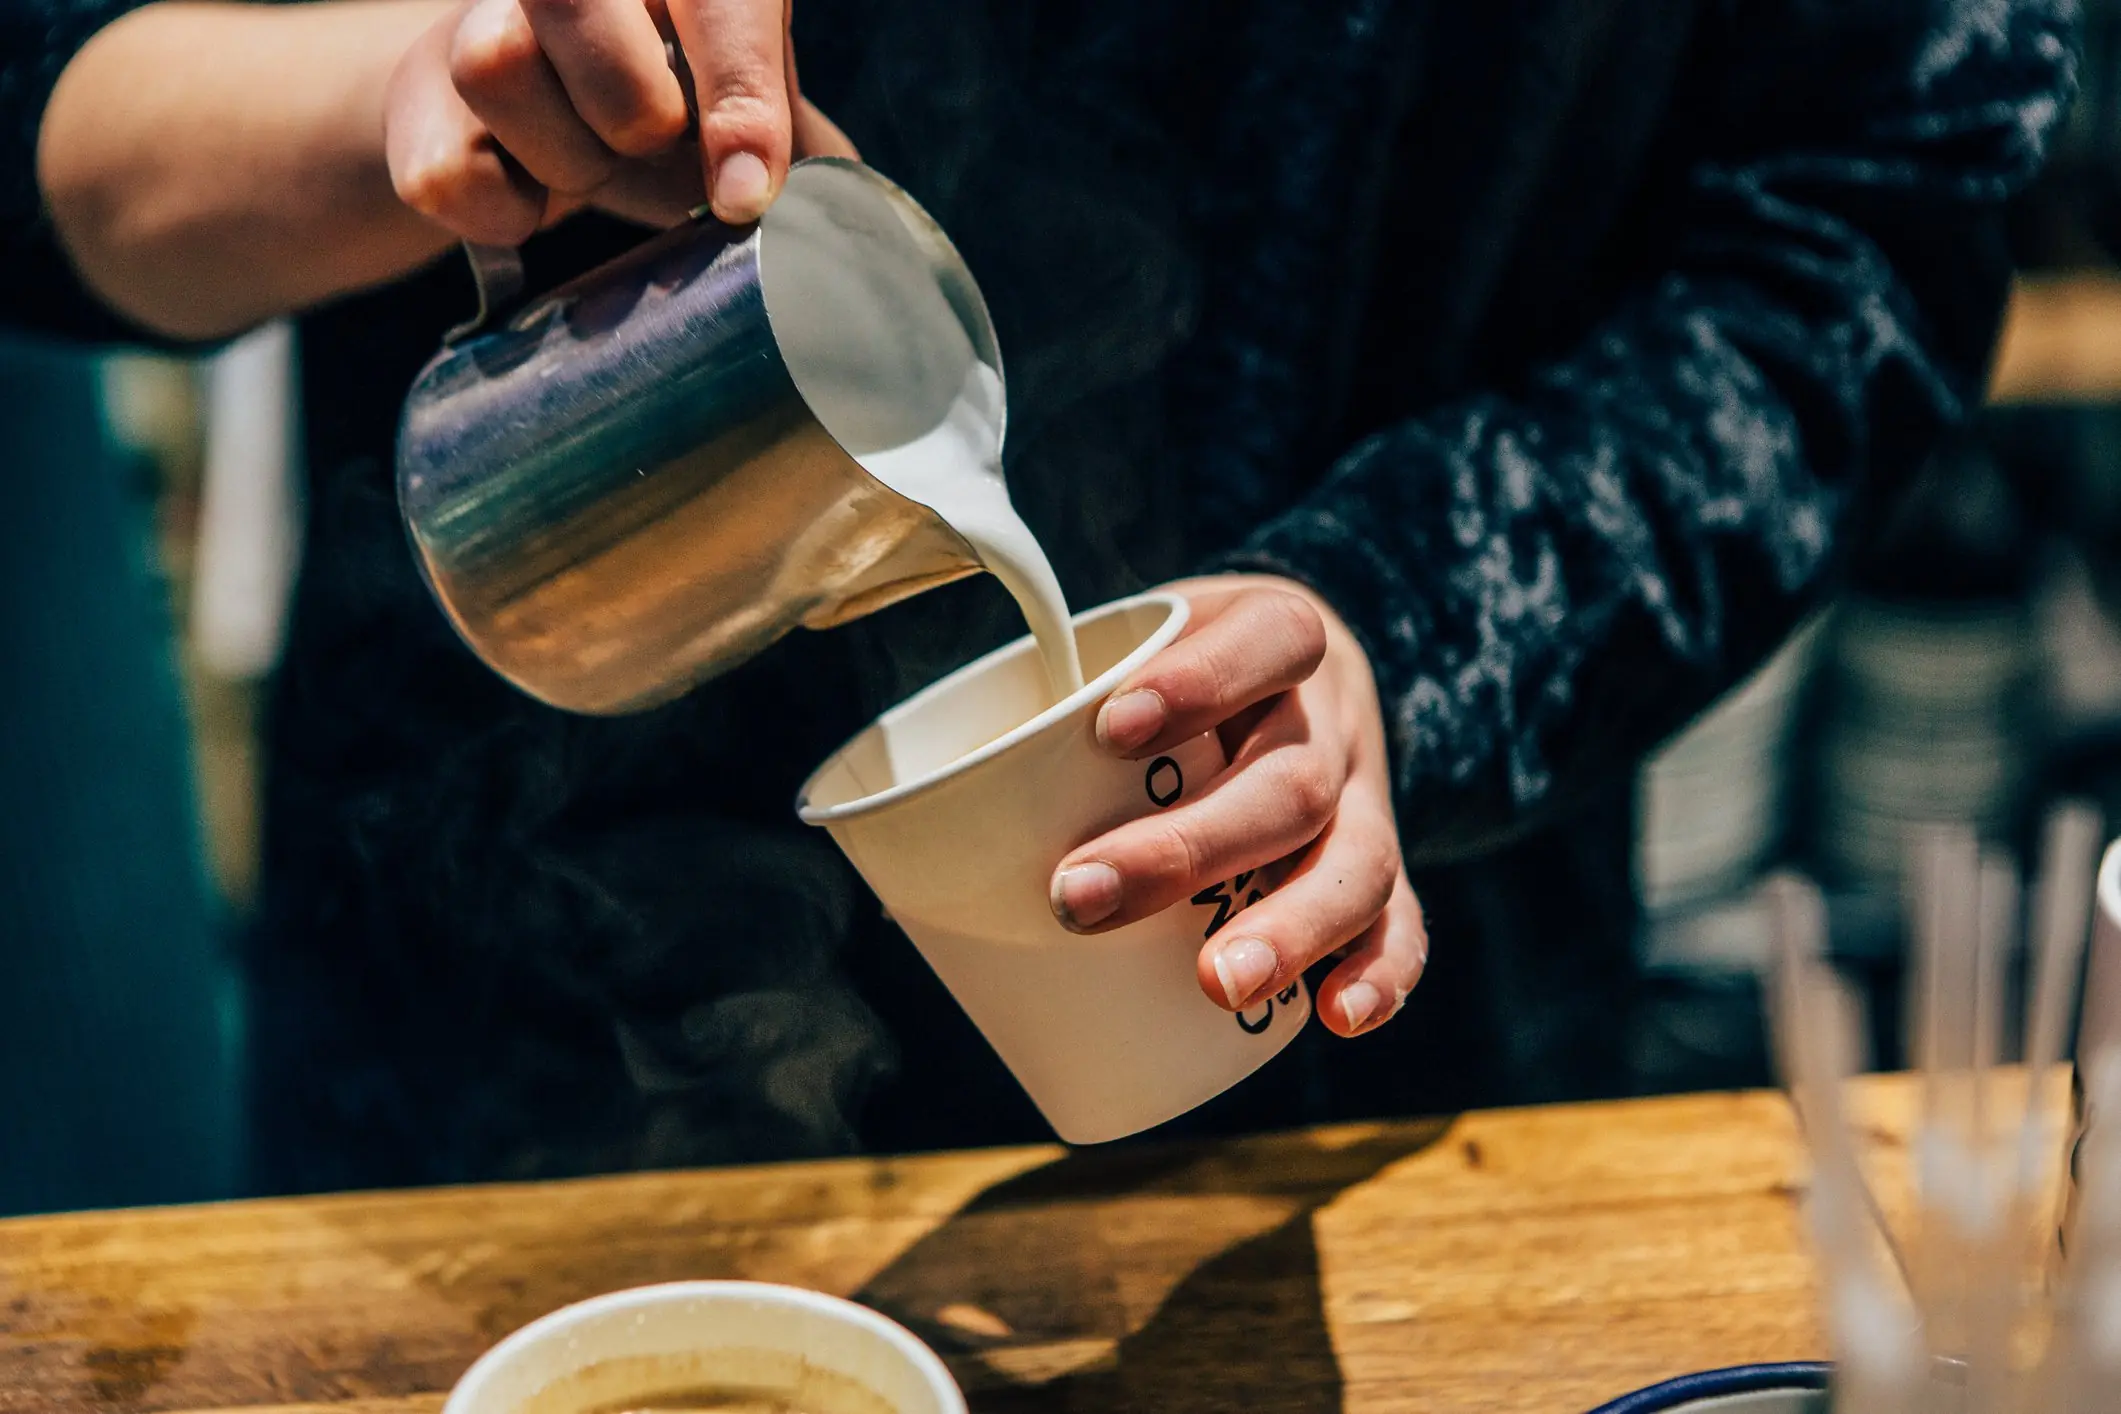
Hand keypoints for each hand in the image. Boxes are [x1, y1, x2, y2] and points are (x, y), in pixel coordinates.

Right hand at [384, 0, 857, 245]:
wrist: (531, 119)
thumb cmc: (663, 99)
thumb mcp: (743, 100)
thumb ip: (793, 138)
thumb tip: (844, 218)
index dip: (737, 94)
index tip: (747, 193)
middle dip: (631, 111)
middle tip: (653, 145)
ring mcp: (476, 14)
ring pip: (494, 64)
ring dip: (566, 156)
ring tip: (592, 163)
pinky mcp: (416, 98)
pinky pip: (449, 173)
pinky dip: (505, 212)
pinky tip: (531, 192)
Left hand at [1048, 576, 1427, 1037]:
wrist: (1303, 674)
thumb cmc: (1175, 680)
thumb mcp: (1131, 646)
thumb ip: (1054, 709)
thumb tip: (894, 830)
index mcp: (1274, 642)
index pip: (1266, 643)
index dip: (1200, 682)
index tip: (1108, 731)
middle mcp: (1330, 723)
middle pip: (1289, 780)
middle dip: (1189, 848)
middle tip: (1078, 898)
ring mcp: (1364, 801)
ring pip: (1354, 861)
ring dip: (1288, 927)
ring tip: (1218, 984)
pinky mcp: (1378, 869)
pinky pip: (1404, 922)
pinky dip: (1381, 972)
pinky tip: (1338, 1017)